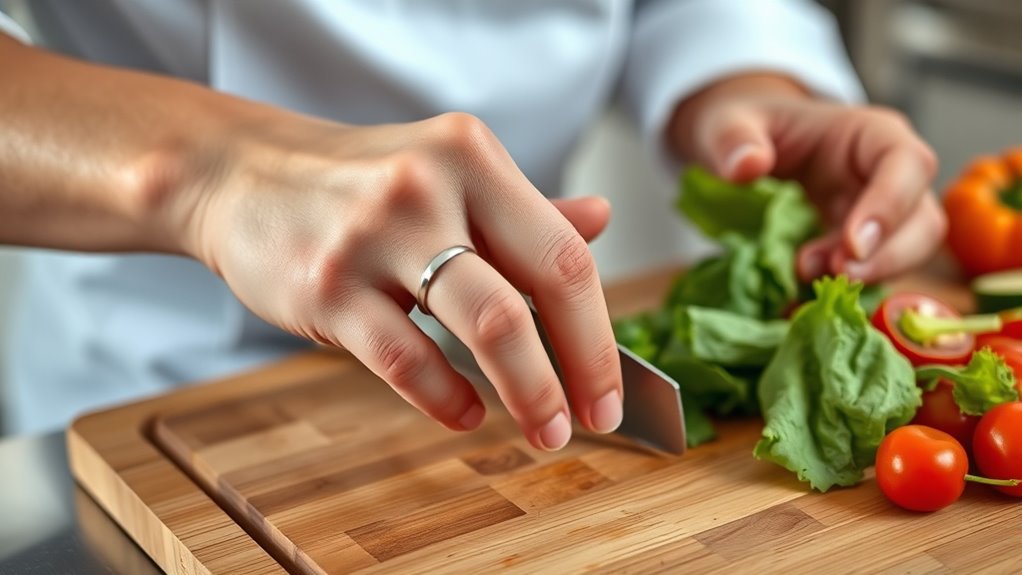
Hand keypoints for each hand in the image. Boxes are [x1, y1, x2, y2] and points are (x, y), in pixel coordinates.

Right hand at [168, 111, 622, 450]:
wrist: (241, 175)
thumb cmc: (356, 183)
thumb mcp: (446, 176)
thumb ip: (523, 206)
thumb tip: (599, 222)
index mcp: (472, 156)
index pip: (564, 253)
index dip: (600, 331)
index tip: (612, 388)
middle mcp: (430, 185)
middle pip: (538, 288)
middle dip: (579, 370)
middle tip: (591, 422)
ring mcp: (375, 235)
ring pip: (484, 326)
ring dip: (527, 392)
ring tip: (543, 431)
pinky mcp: (326, 285)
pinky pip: (403, 358)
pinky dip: (444, 397)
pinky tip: (464, 413)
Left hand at [669, 74, 944, 282]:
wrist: (747, 143)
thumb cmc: (748, 125)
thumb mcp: (729, 123)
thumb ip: (734, 140)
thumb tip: (746, 167)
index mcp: (872, 134)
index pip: (907, 164)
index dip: (889, 207)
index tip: (852, 246)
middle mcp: (892, 173)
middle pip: (923, 220)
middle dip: (887, 256)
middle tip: (834, 275)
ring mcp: (884, 211)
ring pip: (910, 252)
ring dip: (869, 276)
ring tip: (808, 278)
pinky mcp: (866, 243)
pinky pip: (876, 271)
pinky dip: (850, 288)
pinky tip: (808, 294)